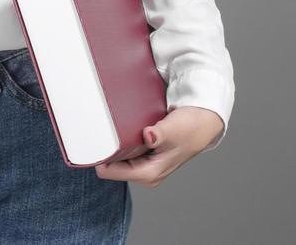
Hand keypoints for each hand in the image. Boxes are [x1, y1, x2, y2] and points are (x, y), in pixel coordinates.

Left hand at [94, 106, 223, 187]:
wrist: (203, 122)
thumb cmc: (190, 127)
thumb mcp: (174, 129)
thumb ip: (159, 134)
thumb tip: (149, 136)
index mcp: (148, 174)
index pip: (108, 172)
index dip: (98, 156)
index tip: (93, 138)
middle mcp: (144, 173)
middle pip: (109, 165)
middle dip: (105, 149)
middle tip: (101, 128)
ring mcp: (143, 166)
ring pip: (115, 157)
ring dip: (113, 144)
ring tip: (112, 127)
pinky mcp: (144, 156)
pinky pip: (123, 151)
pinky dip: (120, 141)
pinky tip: (122, 129)